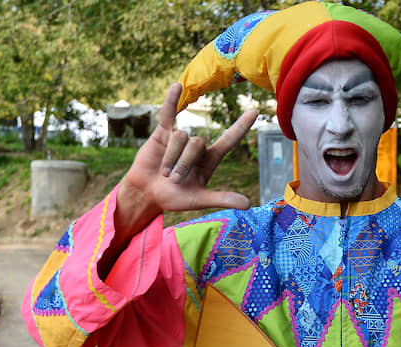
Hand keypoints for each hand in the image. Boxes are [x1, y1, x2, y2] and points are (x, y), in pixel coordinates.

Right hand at [114, 83, 257, 243]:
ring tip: (164, 172)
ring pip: (181, 137)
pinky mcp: (163, 132)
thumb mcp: (199, 200)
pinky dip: (172, 100)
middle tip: (174, 180)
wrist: (146, 194)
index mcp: (210, 160)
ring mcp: (181, 137)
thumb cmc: (174, 198)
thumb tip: (248, 205)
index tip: (254, 110)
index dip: (241, 126)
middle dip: (184, 163)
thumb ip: (222, 199)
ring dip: (171, 157)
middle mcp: (198, 146)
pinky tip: (176, 86)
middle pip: (197, 143)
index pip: (229, 139)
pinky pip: (169, 113)